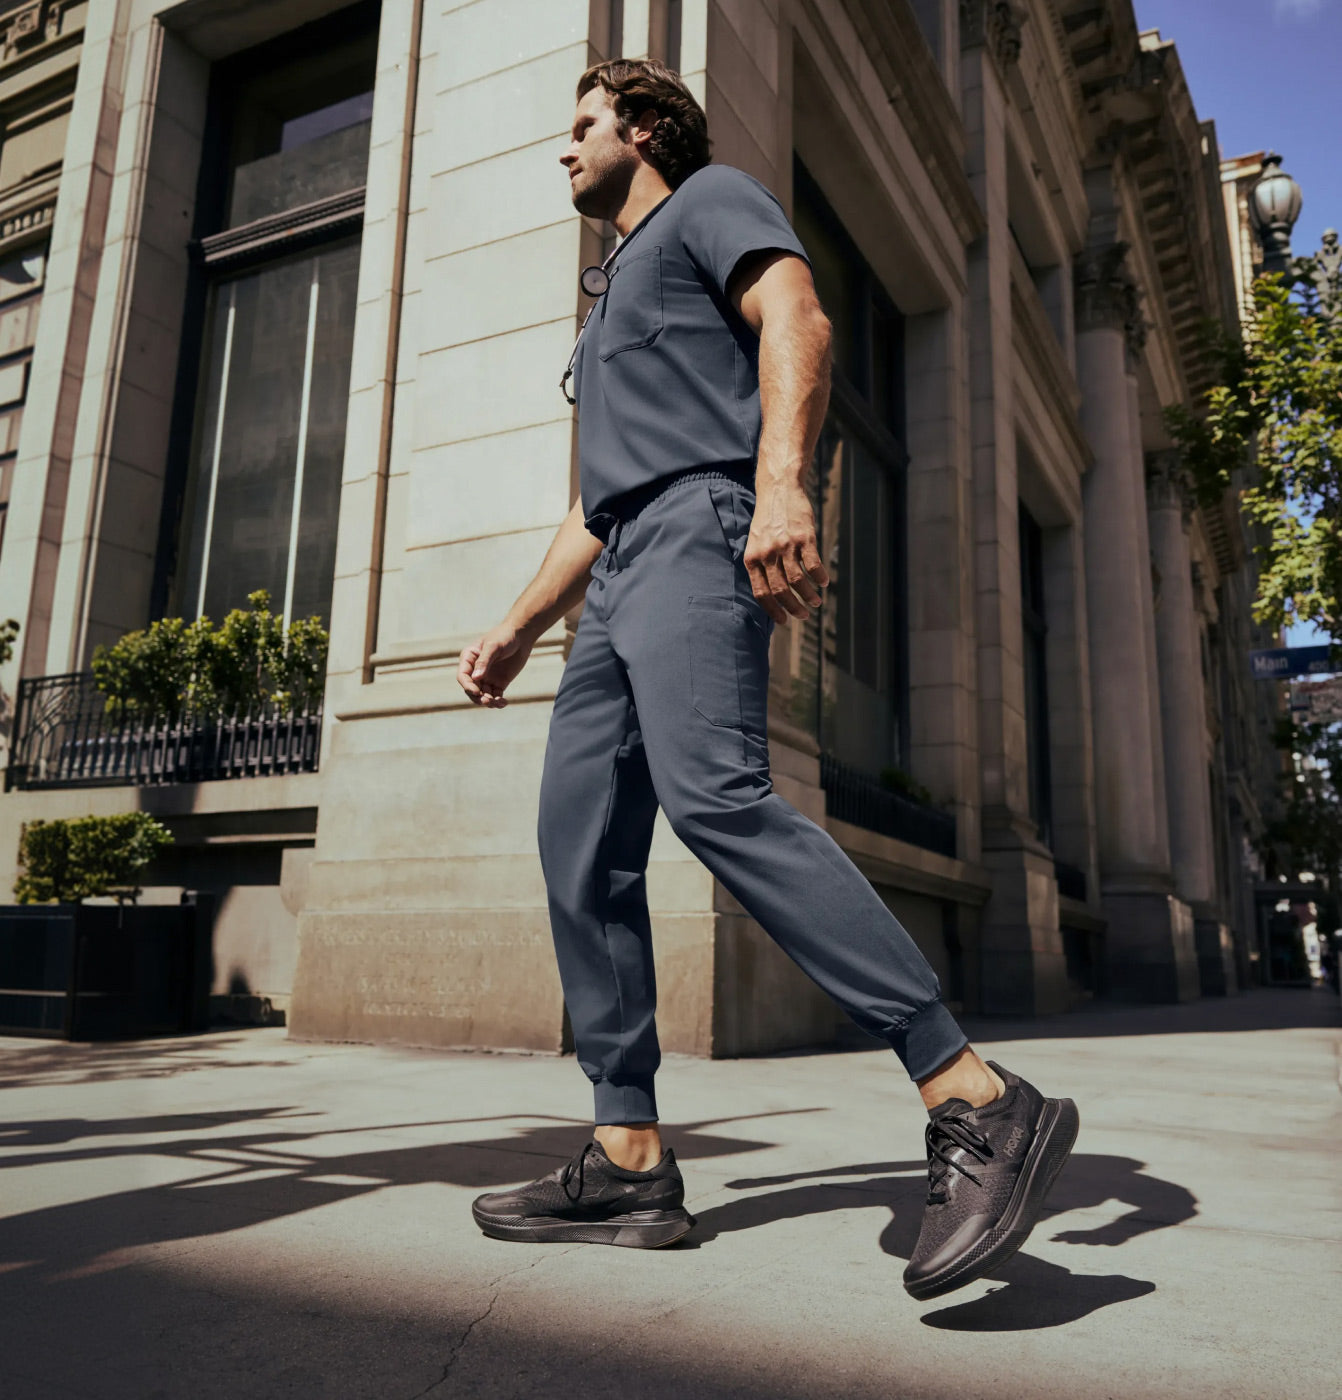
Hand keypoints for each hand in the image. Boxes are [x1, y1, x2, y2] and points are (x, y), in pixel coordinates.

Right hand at [457, 623, 532, 707]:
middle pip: (471, 689)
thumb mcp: (493, 646)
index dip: (467, 686)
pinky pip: (495, 696)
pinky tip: (504, 703)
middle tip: (488, 701)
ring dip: (488, 701)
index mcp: (469, 658)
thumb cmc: (505, 636)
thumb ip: (484, 661)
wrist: (522, 636)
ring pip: (483, 695)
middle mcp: (475, 670)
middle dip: (478, 697)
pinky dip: (498, 702)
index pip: (463, 676)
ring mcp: (487, 677)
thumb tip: (476, 678)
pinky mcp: (499, 683)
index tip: (476, 692)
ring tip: (497, 703)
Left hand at [743, 481, 829, 623]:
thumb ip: (760, 565)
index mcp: (752, 558)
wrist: (779, 489)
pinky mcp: (803, 537)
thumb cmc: (768, 520)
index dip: (773, 610)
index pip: (762, 593)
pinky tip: (824, 582)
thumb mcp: (755, 542)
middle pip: (781, 591)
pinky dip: (819, 577)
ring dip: (808, 596)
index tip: (784, 621)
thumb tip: (770, 595)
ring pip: (798, 581)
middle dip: (793, 608)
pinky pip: (813, 564)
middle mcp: (767, 553)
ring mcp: (785, 545)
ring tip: (816, 601)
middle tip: (804, 615)